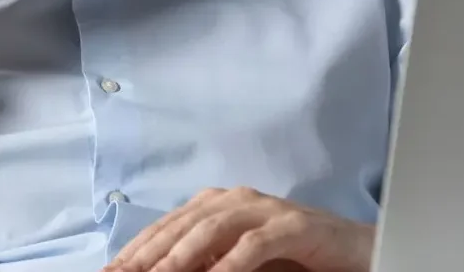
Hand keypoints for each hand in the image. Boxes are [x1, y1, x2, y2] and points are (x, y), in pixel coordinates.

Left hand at [104, 187, 374, 271]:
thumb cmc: (292, 259)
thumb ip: (203, 264)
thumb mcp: (236, 263)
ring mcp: (265, 209)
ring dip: (181, 256)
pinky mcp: (293, 225)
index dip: (135, 250)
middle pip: (181, 226)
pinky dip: (230, 263)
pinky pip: (254, 244)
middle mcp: (235, 199)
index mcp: (215, 204)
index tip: (109, 271)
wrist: (353, 251)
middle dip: (147, 254)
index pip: (165, 228)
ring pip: (211, 228)